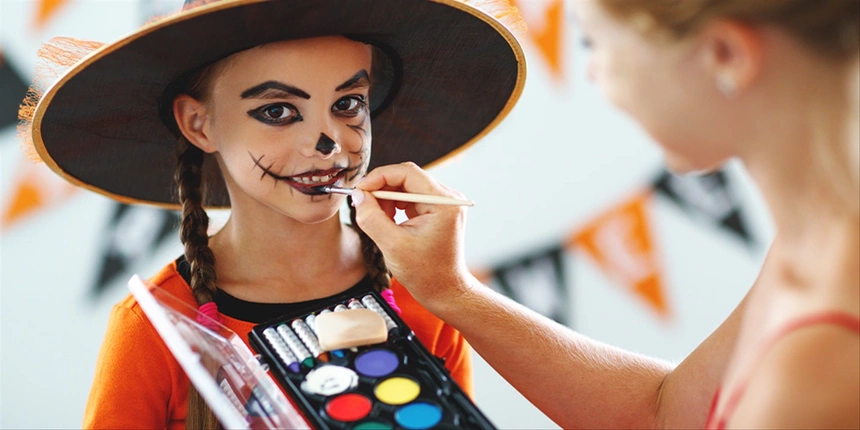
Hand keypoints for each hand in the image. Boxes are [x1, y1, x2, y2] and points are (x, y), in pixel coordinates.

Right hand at [352, 162, 474, 308]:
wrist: (444, 291)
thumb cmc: (426, 274)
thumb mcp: (392, 246)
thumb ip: (372, 218)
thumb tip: (358, 196)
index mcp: (443, 203)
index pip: (408, 172)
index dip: (379, 177)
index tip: (360, 189)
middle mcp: (447, 199)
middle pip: (407, 177)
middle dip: (381, 188)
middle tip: (362, 203)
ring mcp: (442, 204)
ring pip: (406, 187)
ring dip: (386, 199)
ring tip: (377, 219)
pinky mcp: (436, 211)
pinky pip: (410, 198)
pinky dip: (394, 206)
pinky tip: (387, 221)